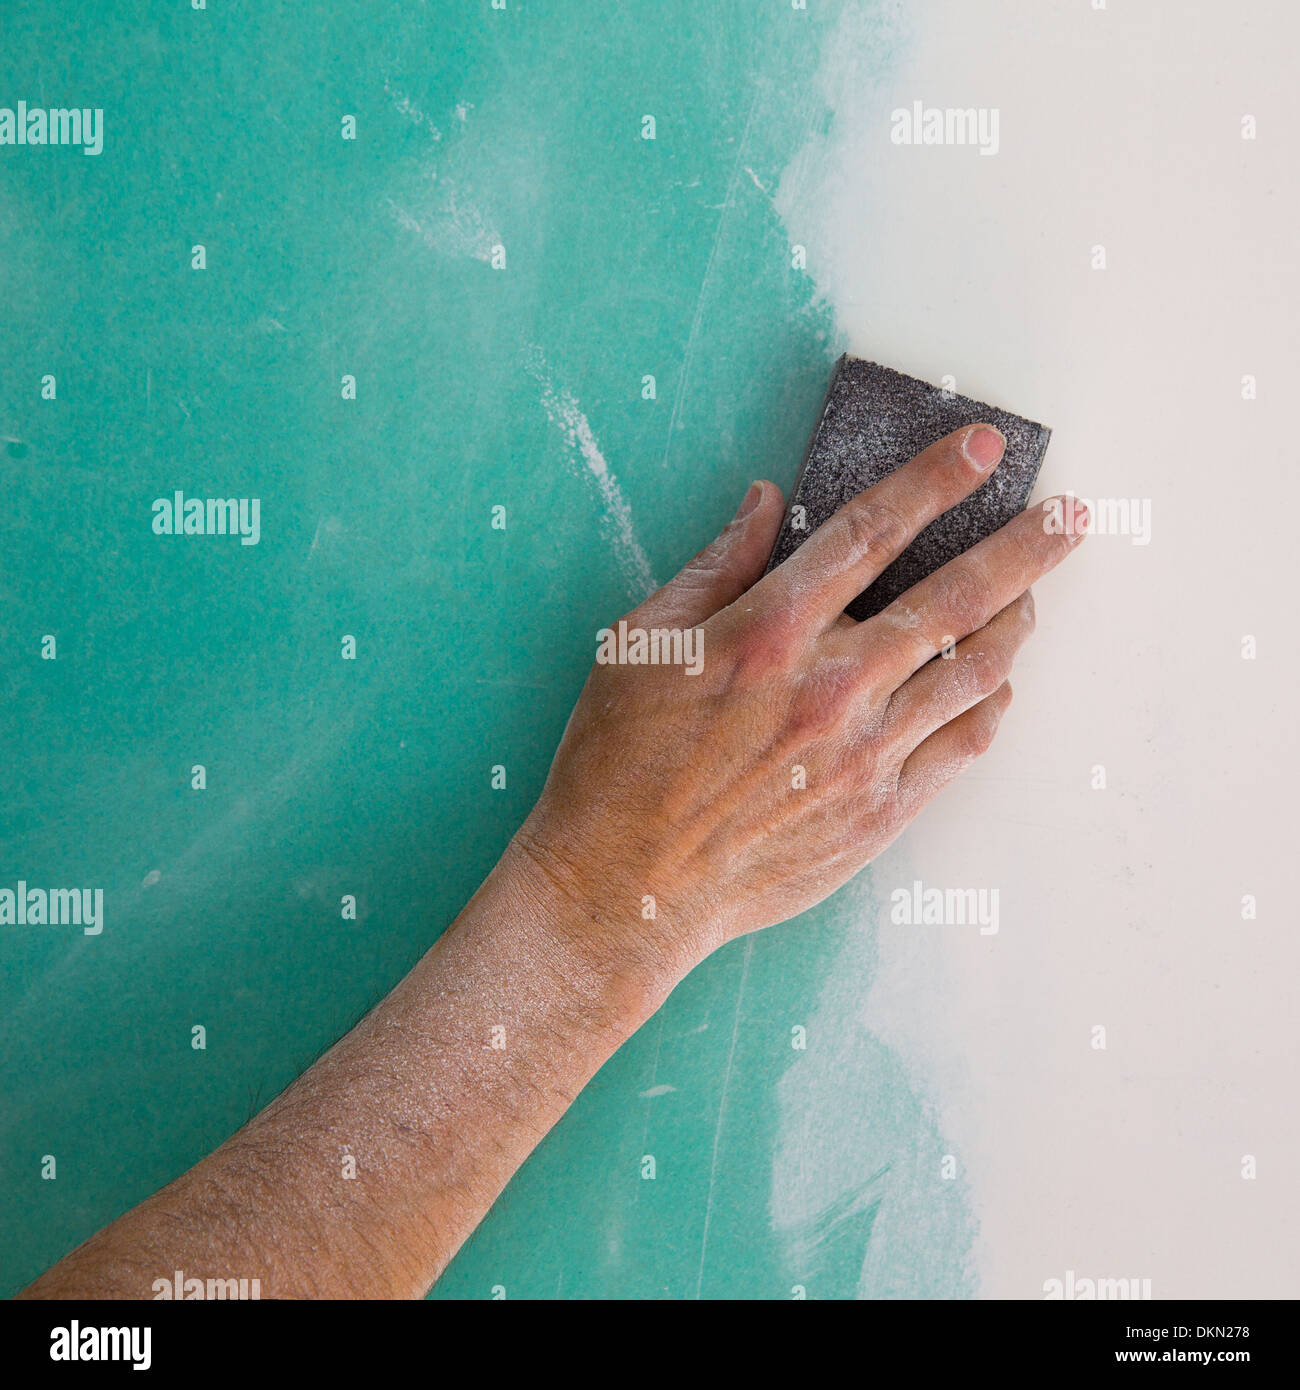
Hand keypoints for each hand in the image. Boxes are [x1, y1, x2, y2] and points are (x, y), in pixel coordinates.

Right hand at [512, 424, 1086, 983]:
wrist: (627, 887)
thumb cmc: (617, 762)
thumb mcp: (638, 643)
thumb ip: (714, 566)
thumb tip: (765, 502)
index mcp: (769, 632)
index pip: (872, 531)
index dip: (935, 480)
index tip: (984, 448)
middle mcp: (831, 686)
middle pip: (955, 597)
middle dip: (1025, 548)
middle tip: (1072, 518)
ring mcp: (865, 754)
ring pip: (974, 672)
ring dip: (1016, 622)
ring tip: (1032, 596)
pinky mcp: (879, 814)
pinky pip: (963, 746)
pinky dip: (991, 704)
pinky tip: (996, 685)